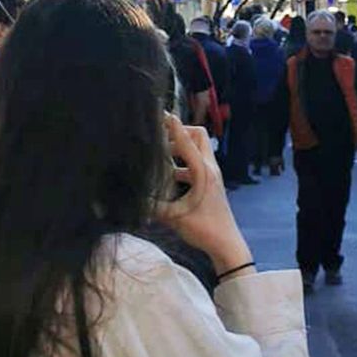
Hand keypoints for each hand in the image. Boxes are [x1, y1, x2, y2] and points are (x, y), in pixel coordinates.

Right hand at [155, 114, 252, 274]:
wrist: (227, 244)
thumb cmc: (204, 230)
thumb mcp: (174, 218)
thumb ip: (152, 207)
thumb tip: (129, 200)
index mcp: (202, 171)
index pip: (186, 140)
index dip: (172, 125)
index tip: (160, 112)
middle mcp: (210, 168)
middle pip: (197, 135)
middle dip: (179, 133)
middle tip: (160, 141)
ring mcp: (212, 175)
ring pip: (198, 149)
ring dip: (180, 149)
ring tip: (161, 159)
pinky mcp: (211, 183)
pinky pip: (197, 164)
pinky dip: (183, 165)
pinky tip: (170, 178)